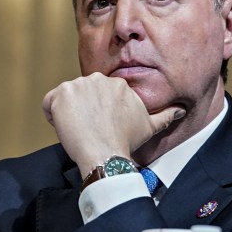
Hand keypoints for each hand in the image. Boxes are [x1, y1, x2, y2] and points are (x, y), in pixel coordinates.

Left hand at [42, 72, 184, 176]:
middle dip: (83, 111)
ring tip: (79, 131)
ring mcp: (78, 85)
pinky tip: (64, 128)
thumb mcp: (150, 126)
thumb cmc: (126, 141)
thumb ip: (166, 115)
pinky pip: (49, 103)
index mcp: (117, 84)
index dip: (97, 112)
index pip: (98, 94)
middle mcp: (98, 79)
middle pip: (82, 94)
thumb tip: (181, 109)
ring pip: (66, 98)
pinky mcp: (61, 94)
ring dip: (68, 114)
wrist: (105, 152)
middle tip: (90, 130)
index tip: (100, 126)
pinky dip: (52, 116)